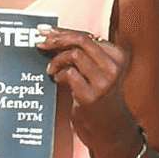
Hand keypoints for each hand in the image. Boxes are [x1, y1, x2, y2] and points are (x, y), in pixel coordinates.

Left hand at [36, 25, 141, 157]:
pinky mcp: (91, 96)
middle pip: (81, 41)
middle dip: (57, 39)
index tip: (46, 31)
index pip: (87, 35)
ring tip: (52, 69)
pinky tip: (57, 80)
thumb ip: (84, 52)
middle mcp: (114, 67)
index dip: (64, 32)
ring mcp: (104, 82)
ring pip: (73, 56)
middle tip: (40, 42)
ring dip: (57, 61)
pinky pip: (69, 74)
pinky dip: (59, 75)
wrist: (108, 127)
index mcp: (118, 56)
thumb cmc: (98, 94)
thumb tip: (53, 33)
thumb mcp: (99, 69)